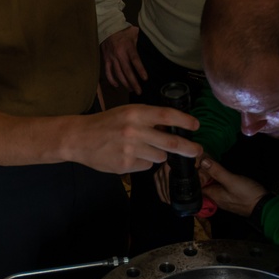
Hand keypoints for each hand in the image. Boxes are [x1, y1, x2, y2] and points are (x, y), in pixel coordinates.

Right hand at [70, 103, 200, 173]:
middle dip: (189, 148)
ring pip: (160, 157)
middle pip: (171, 143)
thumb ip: (148, 118)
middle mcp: (134, 131)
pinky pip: (146, 166)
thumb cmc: (105, 123)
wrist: (79, 138)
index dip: (185, 121)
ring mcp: (130, 150)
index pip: (167, 116)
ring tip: (143, 148)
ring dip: (158, 154)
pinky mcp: (125, 165)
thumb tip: (173, 127)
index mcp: (135, 113)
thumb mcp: (127, 112)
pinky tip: (129, 156)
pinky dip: (143, 162)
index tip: (196, 126)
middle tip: (198, 151)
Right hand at [100, 26, 147, 93]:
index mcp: (128, 47)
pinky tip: (117, 85)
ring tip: (131, 90)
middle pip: (127, 71)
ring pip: (118, 74)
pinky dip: (112, 80)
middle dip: (133, 82)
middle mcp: (119, 54)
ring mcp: (112, 58)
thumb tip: (154, 43)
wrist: (108, 28)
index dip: (140, 70)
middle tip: (139, 91)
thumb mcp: (134, 33)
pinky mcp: (106, 60)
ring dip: (125, 83)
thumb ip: (142, 40)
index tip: (145, 79)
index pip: (135, 60)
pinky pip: (108, 72)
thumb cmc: (124, 31)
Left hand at [199, 155, 266, 216]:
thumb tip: (203, 162)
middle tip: (202, 161)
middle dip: (203, 175)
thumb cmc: (247, 195)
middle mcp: (217, 198)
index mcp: (213, 195)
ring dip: (212, 177)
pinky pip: (222, 187)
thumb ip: (217, 171)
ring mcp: (225, 198)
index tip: (194, 164)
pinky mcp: (232, 196)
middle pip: (205, 186)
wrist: (263, 205)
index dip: (195, 176)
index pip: (198, 186)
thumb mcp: (231, 180)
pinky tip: (222, 173)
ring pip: (214, 186)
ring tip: (211, 164)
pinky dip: (220, 180)